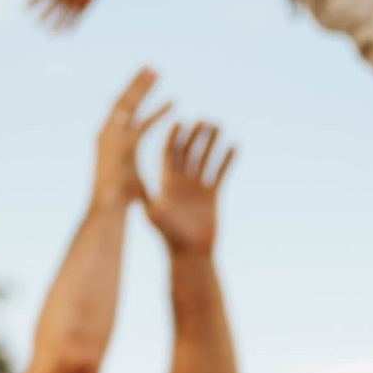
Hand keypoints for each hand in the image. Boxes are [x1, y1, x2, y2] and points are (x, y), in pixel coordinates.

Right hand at [30, 0, 105, 29]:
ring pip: (63, 16)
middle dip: (44, 16)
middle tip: (37, 23)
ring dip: (58, 24)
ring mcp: (71, 3)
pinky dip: (72, 25)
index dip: (34, 1)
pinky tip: (68, 32)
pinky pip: (75, 18)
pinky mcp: (80, 7)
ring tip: (52, 33)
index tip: (25, 7)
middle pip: (51, 9)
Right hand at [91, 69, 166, 212]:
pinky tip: (174, 102)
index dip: (132, 93)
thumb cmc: (115, 198)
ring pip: (129, 106)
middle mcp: (106, 133)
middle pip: (123, 101)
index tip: (143, 80)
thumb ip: (127, 159)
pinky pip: (144, 125)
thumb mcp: (124, 171)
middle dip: (137, 83)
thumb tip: (130, 157)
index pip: (120, 109)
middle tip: (150, 66)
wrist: (106, 211)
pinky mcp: (124, 148)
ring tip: (157, 71)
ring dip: (143, 88)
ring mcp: (113, 139)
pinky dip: (159, 113)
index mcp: (105, 137)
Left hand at [141, 118, 233, 255]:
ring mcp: (197, 186)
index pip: (170, 154)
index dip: (174, 138)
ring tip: (217, 125)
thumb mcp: (157, 218)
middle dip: (194, 136)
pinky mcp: (212, 194)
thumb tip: (140, 194)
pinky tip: (233, 145)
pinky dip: (226, 159)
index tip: (179, 122)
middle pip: (188, 152)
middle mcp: (182, 181)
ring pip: (205, 158)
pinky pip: (220, 172)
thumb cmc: (170, 238)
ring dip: (210, 142)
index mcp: (166, 182)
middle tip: (202, 119)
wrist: (190, 253)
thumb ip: (151, 203)